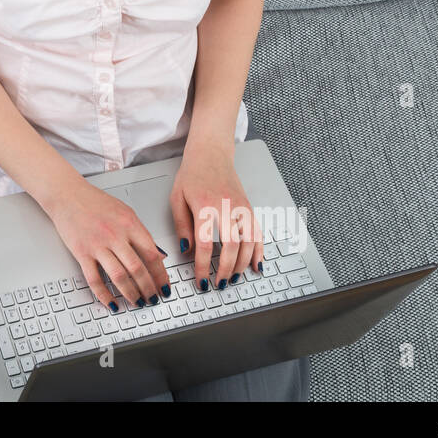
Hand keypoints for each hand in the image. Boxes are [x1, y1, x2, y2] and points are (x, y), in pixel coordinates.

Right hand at [46, 176, 169, 311]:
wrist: (67, 195)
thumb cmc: (95, 202)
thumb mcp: (125, 211)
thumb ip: (141, 233)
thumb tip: (158, 254)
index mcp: (129, 224)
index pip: (152, 255)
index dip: (161, 275)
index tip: (165, 287)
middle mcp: (115, 235)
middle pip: (138, 269)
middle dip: (149, 289)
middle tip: (153, 299)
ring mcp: (97, 245)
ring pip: (119, 276)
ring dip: (131, 294)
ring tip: (137, 303)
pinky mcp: (81, 253)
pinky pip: (94, 279)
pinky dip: (104, 295)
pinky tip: (111, 302)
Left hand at [169, 142, 262, 291]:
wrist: (212, 153)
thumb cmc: (192, 174)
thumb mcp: (177, 198)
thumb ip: (182, 225)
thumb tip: (186, 250)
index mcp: (205, 206)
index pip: (205, 244)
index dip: (203, 266)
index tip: (201, 281)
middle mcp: (227, 207)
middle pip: (231, 246)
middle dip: (226, 269)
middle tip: (220, 284)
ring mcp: (242, 207)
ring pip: (249, 242)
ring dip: (242, 264)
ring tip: (234, 278)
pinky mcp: (250, 207)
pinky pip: (259, 233)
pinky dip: (259, 251)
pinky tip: (256, 265)